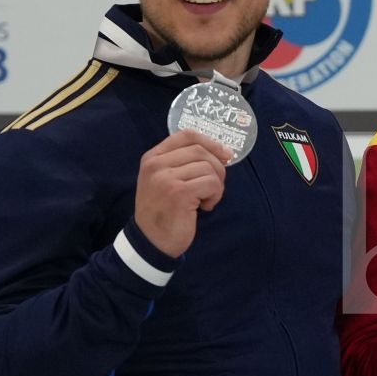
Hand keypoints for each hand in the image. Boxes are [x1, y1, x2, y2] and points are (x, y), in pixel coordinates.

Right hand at [134, 129, 231, 258]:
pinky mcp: (179, 192)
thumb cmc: (164, 210)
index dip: (210, 142)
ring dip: (216, 185)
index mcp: (152, 157)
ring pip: (209, 167)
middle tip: (213, 187)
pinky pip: (212, 183)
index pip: (186, 135)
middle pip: (201, 150)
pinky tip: (204, 207)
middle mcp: (156, 164)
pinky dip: (215, 195)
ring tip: (205, 199)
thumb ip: (184, 163)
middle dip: (217, 168)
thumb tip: (223, 152)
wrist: (152, 240)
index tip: (225, 154)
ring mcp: (165, 178)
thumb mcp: (166, 180)